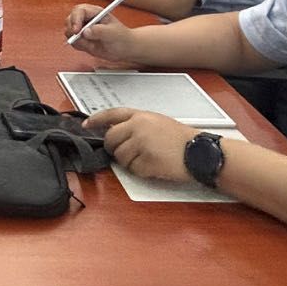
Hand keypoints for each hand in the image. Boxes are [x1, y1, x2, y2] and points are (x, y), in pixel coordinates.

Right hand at [63, 5, 137, 66]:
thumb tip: (85, 32)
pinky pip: (73, 42)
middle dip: (71, 29)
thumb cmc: (121, 37)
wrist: (125, 48)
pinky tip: (91, 47)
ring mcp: (83, 28)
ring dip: (76, 40)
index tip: (77, 30)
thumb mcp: (113, 33)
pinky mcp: (81, 38)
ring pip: (69, 31)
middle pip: (70, 19)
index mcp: (94, 12)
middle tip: (77, 39)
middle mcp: (86, 18)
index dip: (75, 19)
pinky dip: (79, 46)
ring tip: (91, 44)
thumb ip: (99, 31)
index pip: (79, 11)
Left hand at [84, 108, 198, 182]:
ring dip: (130, 162)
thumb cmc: (182, 139)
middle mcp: (137, 127)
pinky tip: (154, 166)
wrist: (199, 152)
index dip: (97, 120)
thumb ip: (137, 124)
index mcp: (141, 115)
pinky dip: (140, 171)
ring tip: (150, 158)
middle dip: (115, 149)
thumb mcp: (158, 122)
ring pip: (120, 157)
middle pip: (111, 139)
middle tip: (130, 153)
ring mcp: (140, 144)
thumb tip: (117, 132)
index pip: (112, 114)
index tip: (87, 125)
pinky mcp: (144, 161)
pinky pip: (132, 170)